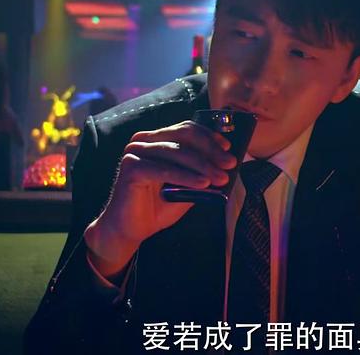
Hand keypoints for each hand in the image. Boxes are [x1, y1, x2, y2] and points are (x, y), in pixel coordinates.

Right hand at [85, 121, 237, 275]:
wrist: (130, 230)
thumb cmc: (157, 208)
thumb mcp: (186, 188)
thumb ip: (202, 174)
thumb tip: (227, 165)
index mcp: (156, 140)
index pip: (186, 129)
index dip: (209, 136)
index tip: (229, 148)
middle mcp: (144, 141)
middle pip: (184, 136)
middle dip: (210, 150)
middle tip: (229, 164)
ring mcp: (135, 152)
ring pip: (177, 152)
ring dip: (203, 165)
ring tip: (220, 178)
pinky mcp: (131, 167)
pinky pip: (165, 169)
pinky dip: (186, 177)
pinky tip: (203, 184)